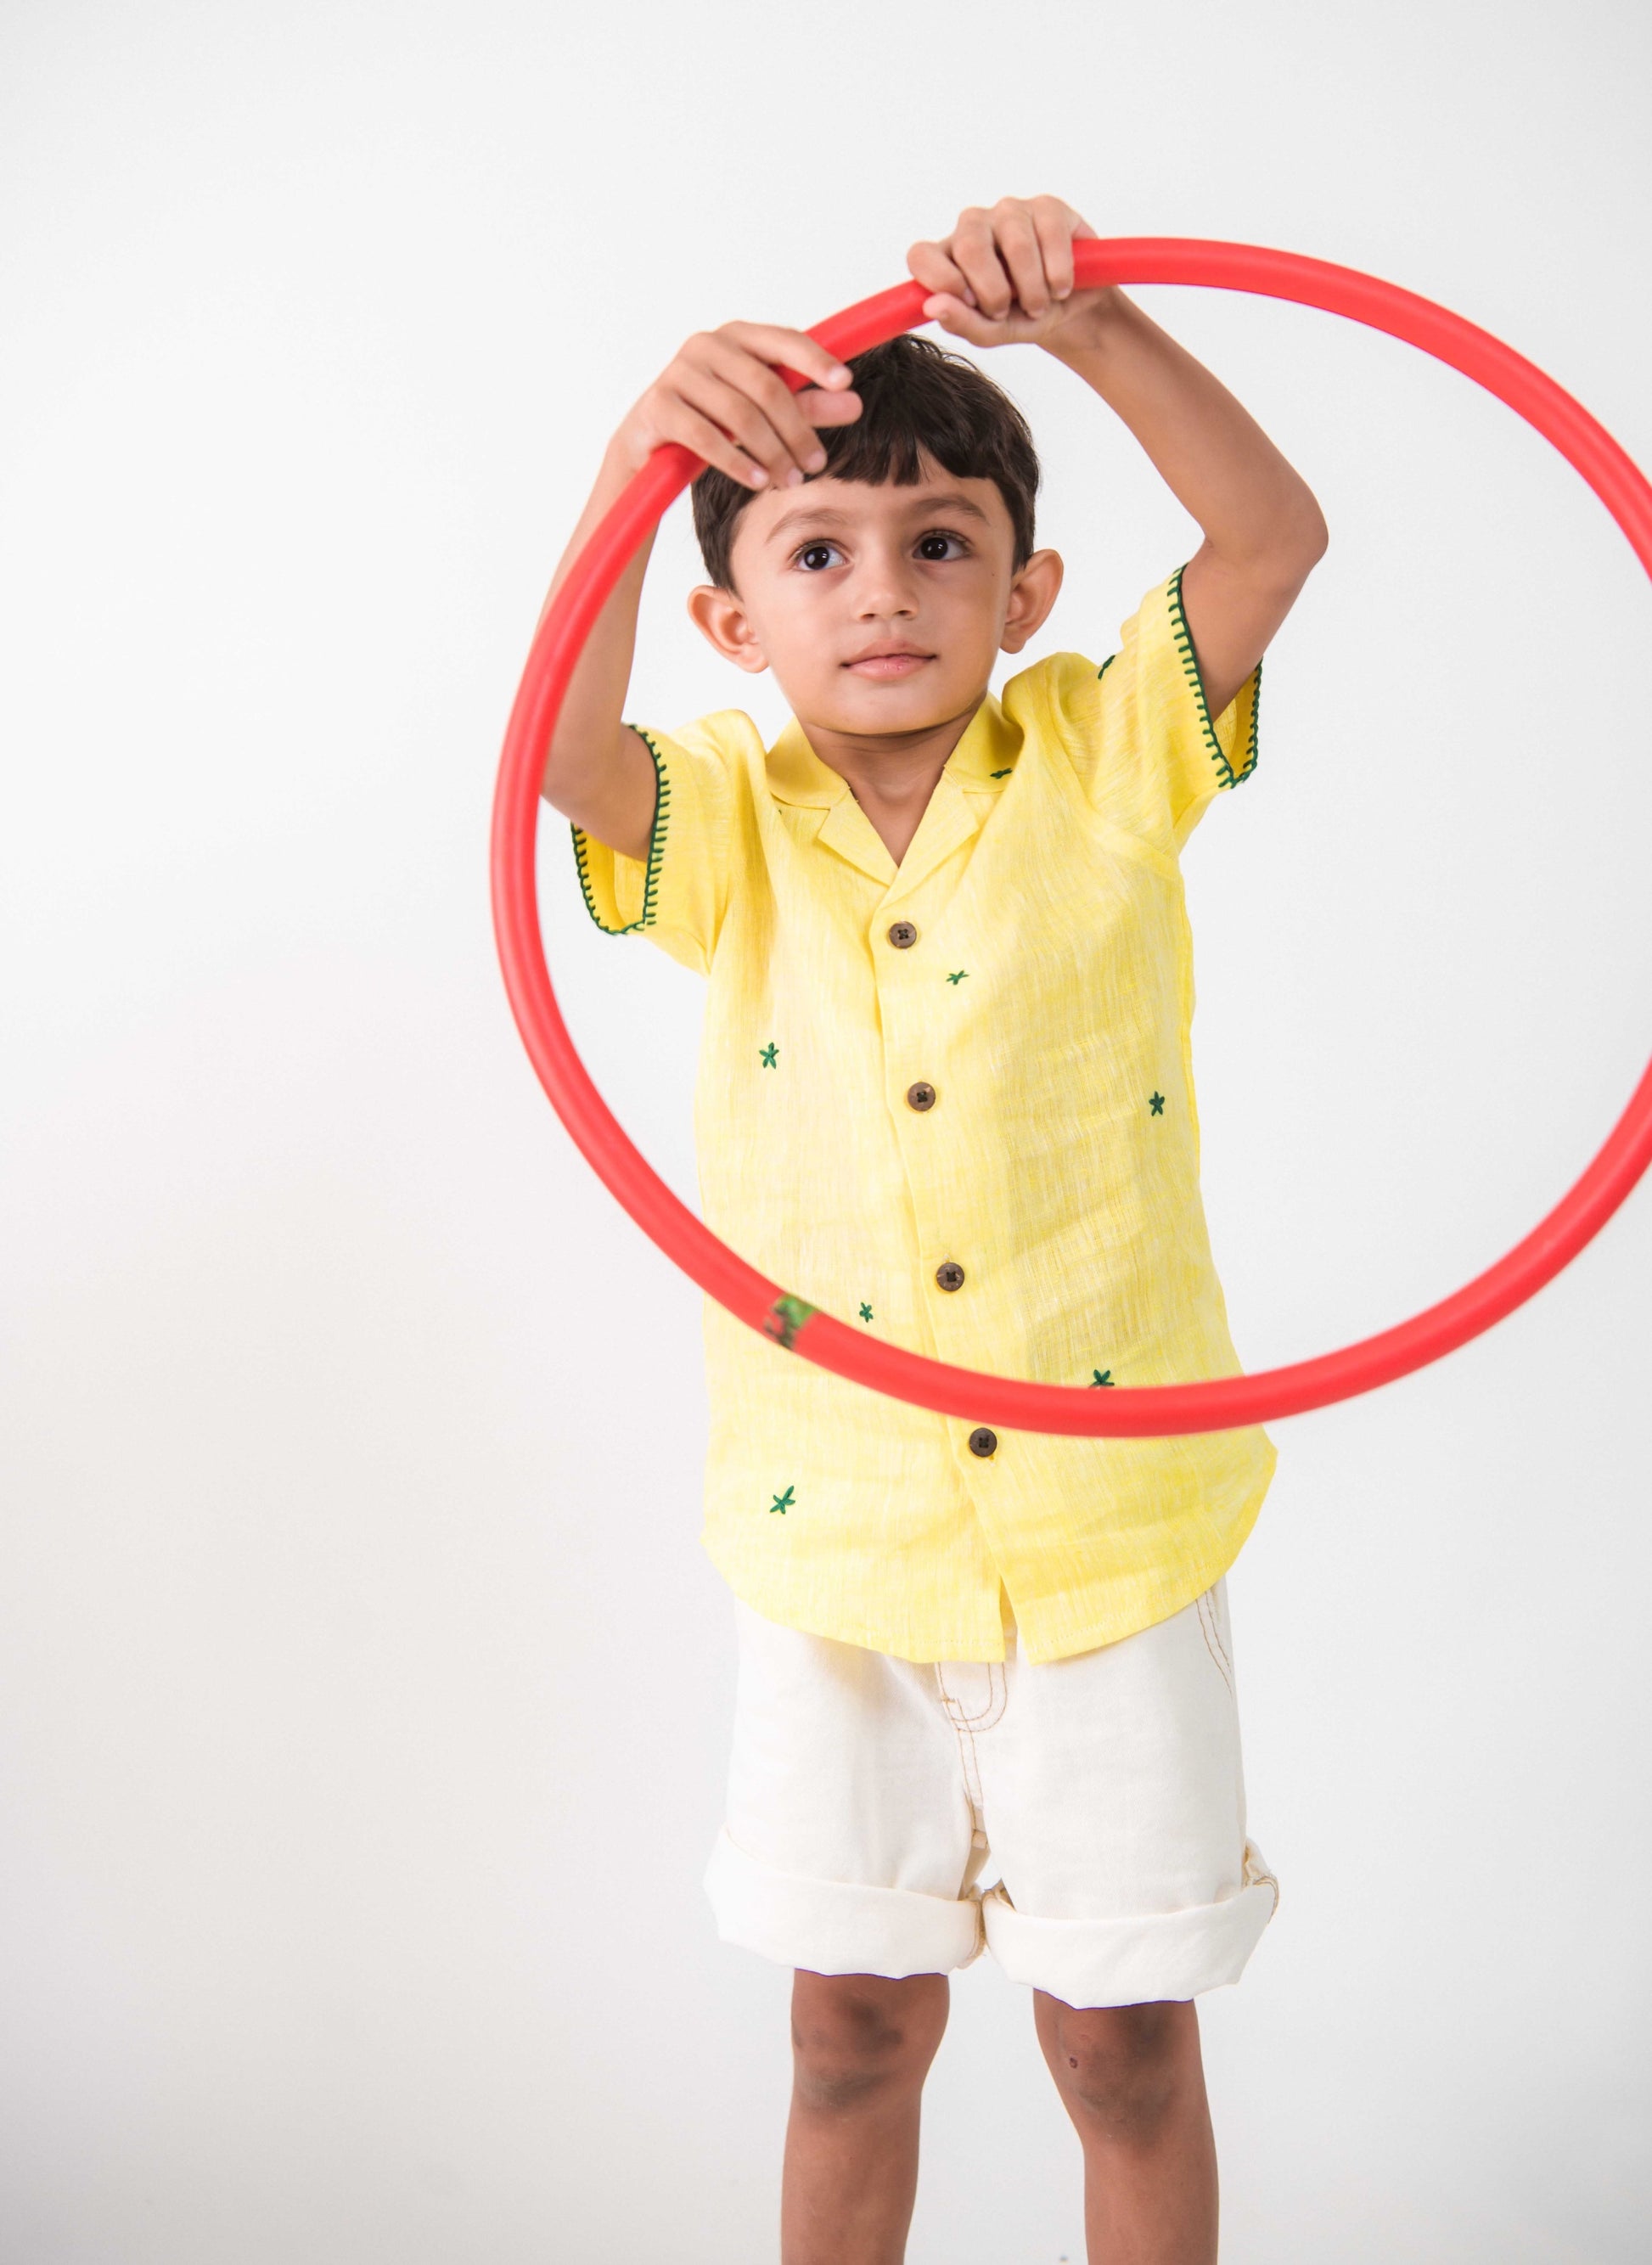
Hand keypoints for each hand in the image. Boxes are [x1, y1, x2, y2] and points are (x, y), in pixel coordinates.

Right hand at [613, 323, 862, 490]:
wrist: (648, 447)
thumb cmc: (712, 422)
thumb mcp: (763, 415)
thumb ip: (806, 406)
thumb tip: (854, 404)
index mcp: (736, 336)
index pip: (783, 340)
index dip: (815, 360)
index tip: (846, 383)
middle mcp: (706, 345)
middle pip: (765, 386)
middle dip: (796, 429)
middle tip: (816, 464)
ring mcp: (678, 373)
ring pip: (739, 414)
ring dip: (771, 452)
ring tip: (790, 480)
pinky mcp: (659, 406)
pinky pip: (706, 437)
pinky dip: (737, 462)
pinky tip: (759, 482)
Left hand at [907, 196, 1118, 351]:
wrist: (1072, 307)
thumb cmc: (1024, 314)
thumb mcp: (994, 331)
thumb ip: (963, 322)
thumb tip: (933, 305)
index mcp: (950, 258)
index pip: (921, 255)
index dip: (939, 278)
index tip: (969, 303)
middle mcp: (973, 227)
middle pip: (970, 247)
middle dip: (994, 291)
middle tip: (1008, 311)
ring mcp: (1009, 212)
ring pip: (1015, 244)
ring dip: (1032, 288)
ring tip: (1039, 304)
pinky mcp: (1047, 206)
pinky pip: (1050, 234)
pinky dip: (1057, 272)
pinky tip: (1060, 286)